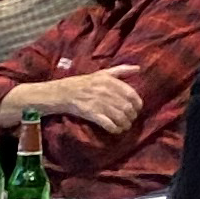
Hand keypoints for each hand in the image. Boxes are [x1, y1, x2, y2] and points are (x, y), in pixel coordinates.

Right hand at [22, 66, 146, 133]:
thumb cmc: (83, 83)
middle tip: (130, 119)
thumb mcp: (102, 73)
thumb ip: (121, 70)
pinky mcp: (90, 113)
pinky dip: (115, 129)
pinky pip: (108, 124)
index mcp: (109, 80)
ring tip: (124, 126)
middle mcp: (104, 91)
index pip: (132, 94)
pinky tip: (115, 130)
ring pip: (120, 117)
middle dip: (131, 116)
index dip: (137, 104)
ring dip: (125, 124)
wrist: (61, 93)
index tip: (136, 109)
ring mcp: (97, 102)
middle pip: (127, 108)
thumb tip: (138, 68)